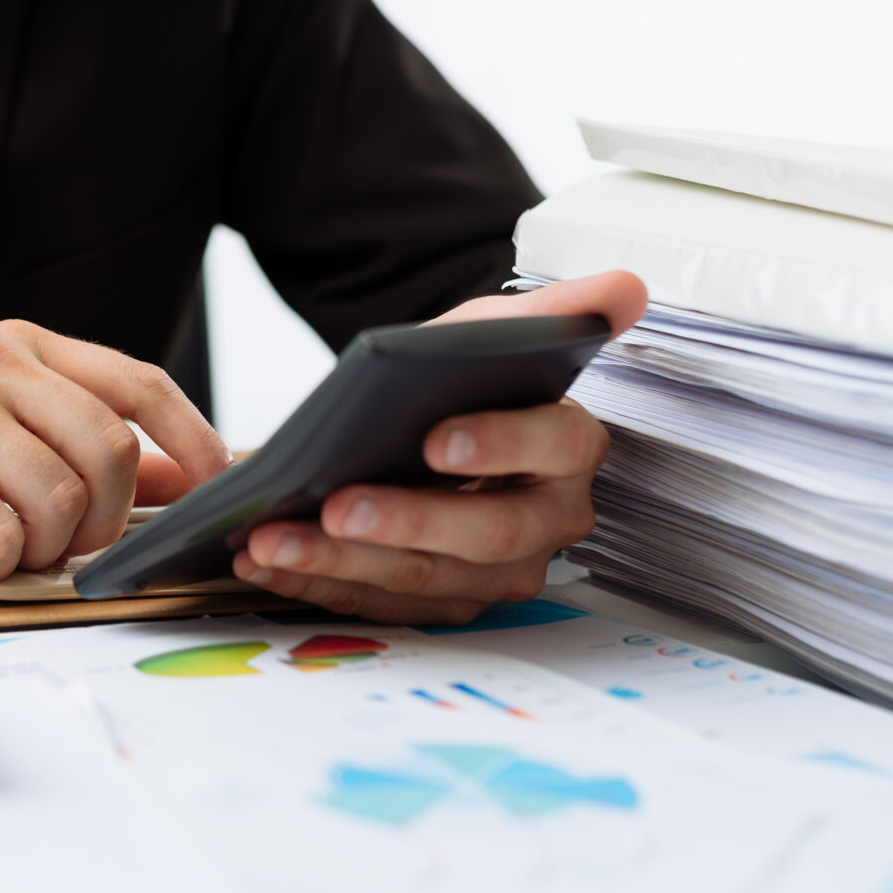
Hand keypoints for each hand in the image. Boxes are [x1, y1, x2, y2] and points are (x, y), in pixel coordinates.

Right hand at [0, 321, 231, 580]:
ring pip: (57, 497)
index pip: (137, 382)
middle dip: (104, 519)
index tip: (217, 488)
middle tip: (67, 545)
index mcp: (17, 346)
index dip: (192, 439)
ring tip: (3, 548)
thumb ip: (66, 434)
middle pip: (109, 450)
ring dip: (44, 547)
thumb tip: (173, 478)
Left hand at [231, 271, 649, 624]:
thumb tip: (628, 289)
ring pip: (428, 578)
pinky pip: (384, 604)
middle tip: (336, 506)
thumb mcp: (492, 333)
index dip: (499, 445)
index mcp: (571, 448)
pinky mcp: (448, 603)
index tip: (436, 439)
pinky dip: (319, 581)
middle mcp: (549, 521)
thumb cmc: (459, 383)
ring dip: (342, 561)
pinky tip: (264, 557)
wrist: (416, 428)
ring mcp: (500, 573)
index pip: (553, 446)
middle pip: (488, 534)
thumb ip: (556, 311)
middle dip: (407, 521)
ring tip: (271, 537)